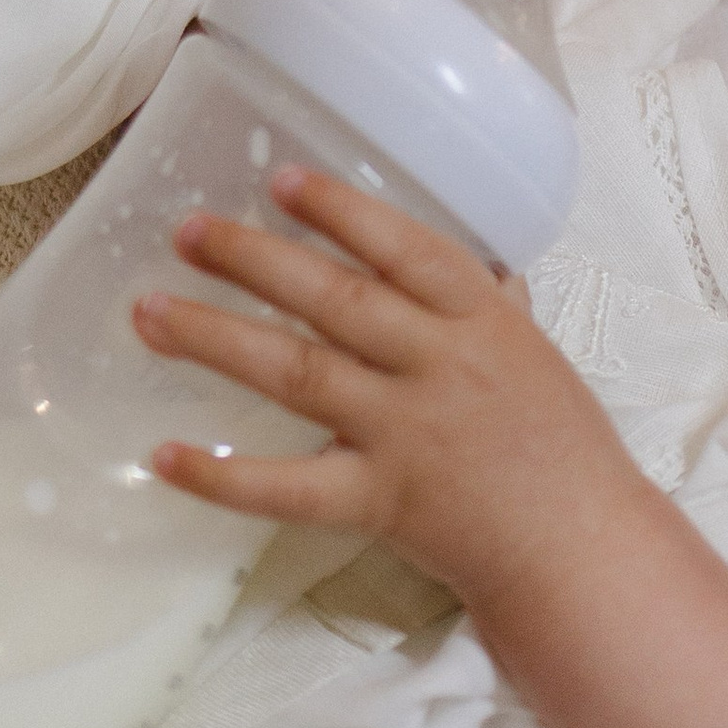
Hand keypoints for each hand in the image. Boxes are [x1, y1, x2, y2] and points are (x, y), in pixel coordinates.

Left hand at [134, 169, 642, 612]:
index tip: (280, 179)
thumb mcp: (533, 351)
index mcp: (480, 318)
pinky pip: (287, 488)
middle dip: (252, 258)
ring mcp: (404, 432)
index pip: (403, 247)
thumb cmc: (561, 446)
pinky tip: (165, 454)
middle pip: (333, 298)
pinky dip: (222, 474)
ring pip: (297, 372)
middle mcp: (436, 364)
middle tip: (185, 232)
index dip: (340, 210)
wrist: (577, 547)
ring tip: (150, 313)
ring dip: (216, 338)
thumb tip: (468, 260)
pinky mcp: (377, 500)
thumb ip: (489, 305)